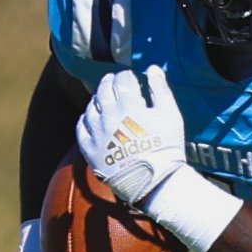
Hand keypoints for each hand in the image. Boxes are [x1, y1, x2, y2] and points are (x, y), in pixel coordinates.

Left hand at [76, 65, 186, 204]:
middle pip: (103, 90)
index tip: (131, 78)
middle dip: (110, 83)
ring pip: (91, 107)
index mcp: (128, 104)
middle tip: (115, 83)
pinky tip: (91, 119)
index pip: (122, 80)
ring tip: (105, 100)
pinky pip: (81, 129)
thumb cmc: (167, 147)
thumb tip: (153, 68)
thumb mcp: (170, 114)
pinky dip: (85, 120)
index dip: (127, 76)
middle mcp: (107, 115)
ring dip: (98, 100)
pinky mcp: (90, 150)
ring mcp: (96, 133)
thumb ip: (160, 89)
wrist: (155, 182)